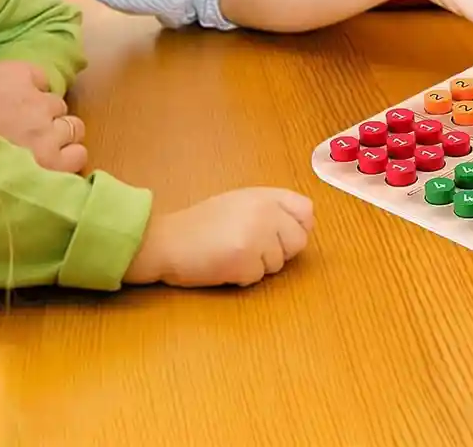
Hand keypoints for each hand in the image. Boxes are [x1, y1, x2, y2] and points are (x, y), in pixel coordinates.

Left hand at [0, 60, 85, 171]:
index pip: (78, 157)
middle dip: (58, 131)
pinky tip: (15, 89)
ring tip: (20, 113)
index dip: (66, 155)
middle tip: (33, 136)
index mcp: (44, 164)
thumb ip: (23, 179)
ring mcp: (36, 102)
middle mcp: (48, 133)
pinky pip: (40, 78)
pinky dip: (32, 82)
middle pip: (73, 128)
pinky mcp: (21, 75)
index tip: (52, 157)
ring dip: (43, 109)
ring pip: (57, 103)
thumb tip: (28, 183)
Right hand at [124, 187, 313, 287]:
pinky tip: (223, 266)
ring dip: (258, 266)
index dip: (299, 227)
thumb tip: (302, 224)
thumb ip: (271, 208)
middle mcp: (266, 212)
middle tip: (254, 250)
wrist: (166, 241)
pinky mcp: (244, 261)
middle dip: (280, 252)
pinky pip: (258, 277)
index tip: (284, 236)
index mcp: (265, 195)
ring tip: (232, 254)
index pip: (306, 211)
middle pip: (298, 242)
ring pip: (278, 263)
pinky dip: (242, 277)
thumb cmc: (201, 224)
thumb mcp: (240, 202)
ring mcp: (257, 236)